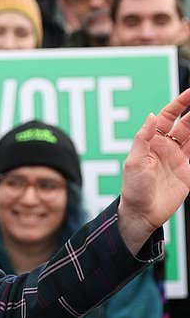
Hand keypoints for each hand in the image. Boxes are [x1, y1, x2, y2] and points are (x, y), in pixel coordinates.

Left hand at [118, 89, 189, 251]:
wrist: (142, 212)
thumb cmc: (133, 188)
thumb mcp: (134, 162)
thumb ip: (143, 138)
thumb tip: (150, 115)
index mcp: (151, 142)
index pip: (166, 117)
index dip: (178, 104)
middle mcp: (166, 147)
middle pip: (185, 124)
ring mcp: (178, 158)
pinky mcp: (188, 171)